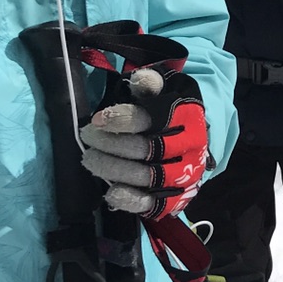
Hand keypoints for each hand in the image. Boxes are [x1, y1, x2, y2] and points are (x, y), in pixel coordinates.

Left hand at [80, 67, 209, 214]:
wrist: (195, 142)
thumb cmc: (171, 114)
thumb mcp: (165, 93)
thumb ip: (151, 86)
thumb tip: (140, 78)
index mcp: (187, 118)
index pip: (152, 119)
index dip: (123, 119)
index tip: (97, 119)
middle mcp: (190, 148)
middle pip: (145, 149)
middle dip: (112, 144)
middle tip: (87, 138)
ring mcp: (184, 176)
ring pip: (146, 176)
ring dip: (113, 169)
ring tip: (90, 160)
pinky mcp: (176, 198)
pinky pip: (153, 204)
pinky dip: (130, 199)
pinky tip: (110, 192)